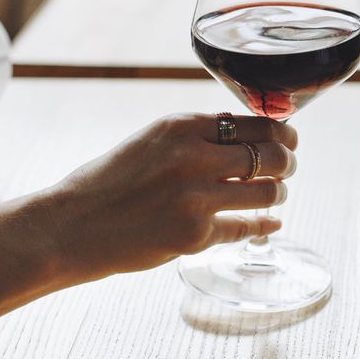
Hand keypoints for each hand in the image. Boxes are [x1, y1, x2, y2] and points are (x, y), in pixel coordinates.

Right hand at [42, 113, 296, 282]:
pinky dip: (263, 225)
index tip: (288, 139)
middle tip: (288, 167)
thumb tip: (254, 136)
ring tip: (275, 194)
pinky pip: (246, 227)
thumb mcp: (153, 141)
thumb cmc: (110, 182)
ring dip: (278, 193)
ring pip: (267, 191)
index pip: (257, 123)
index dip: (282, 132)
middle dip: (287, 162)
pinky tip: (269, 224)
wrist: (70, 227)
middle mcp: (193, 158)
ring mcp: (195, 198)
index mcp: (181, 127)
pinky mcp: (195, 235)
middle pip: (271, 155)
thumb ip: (199, 136)